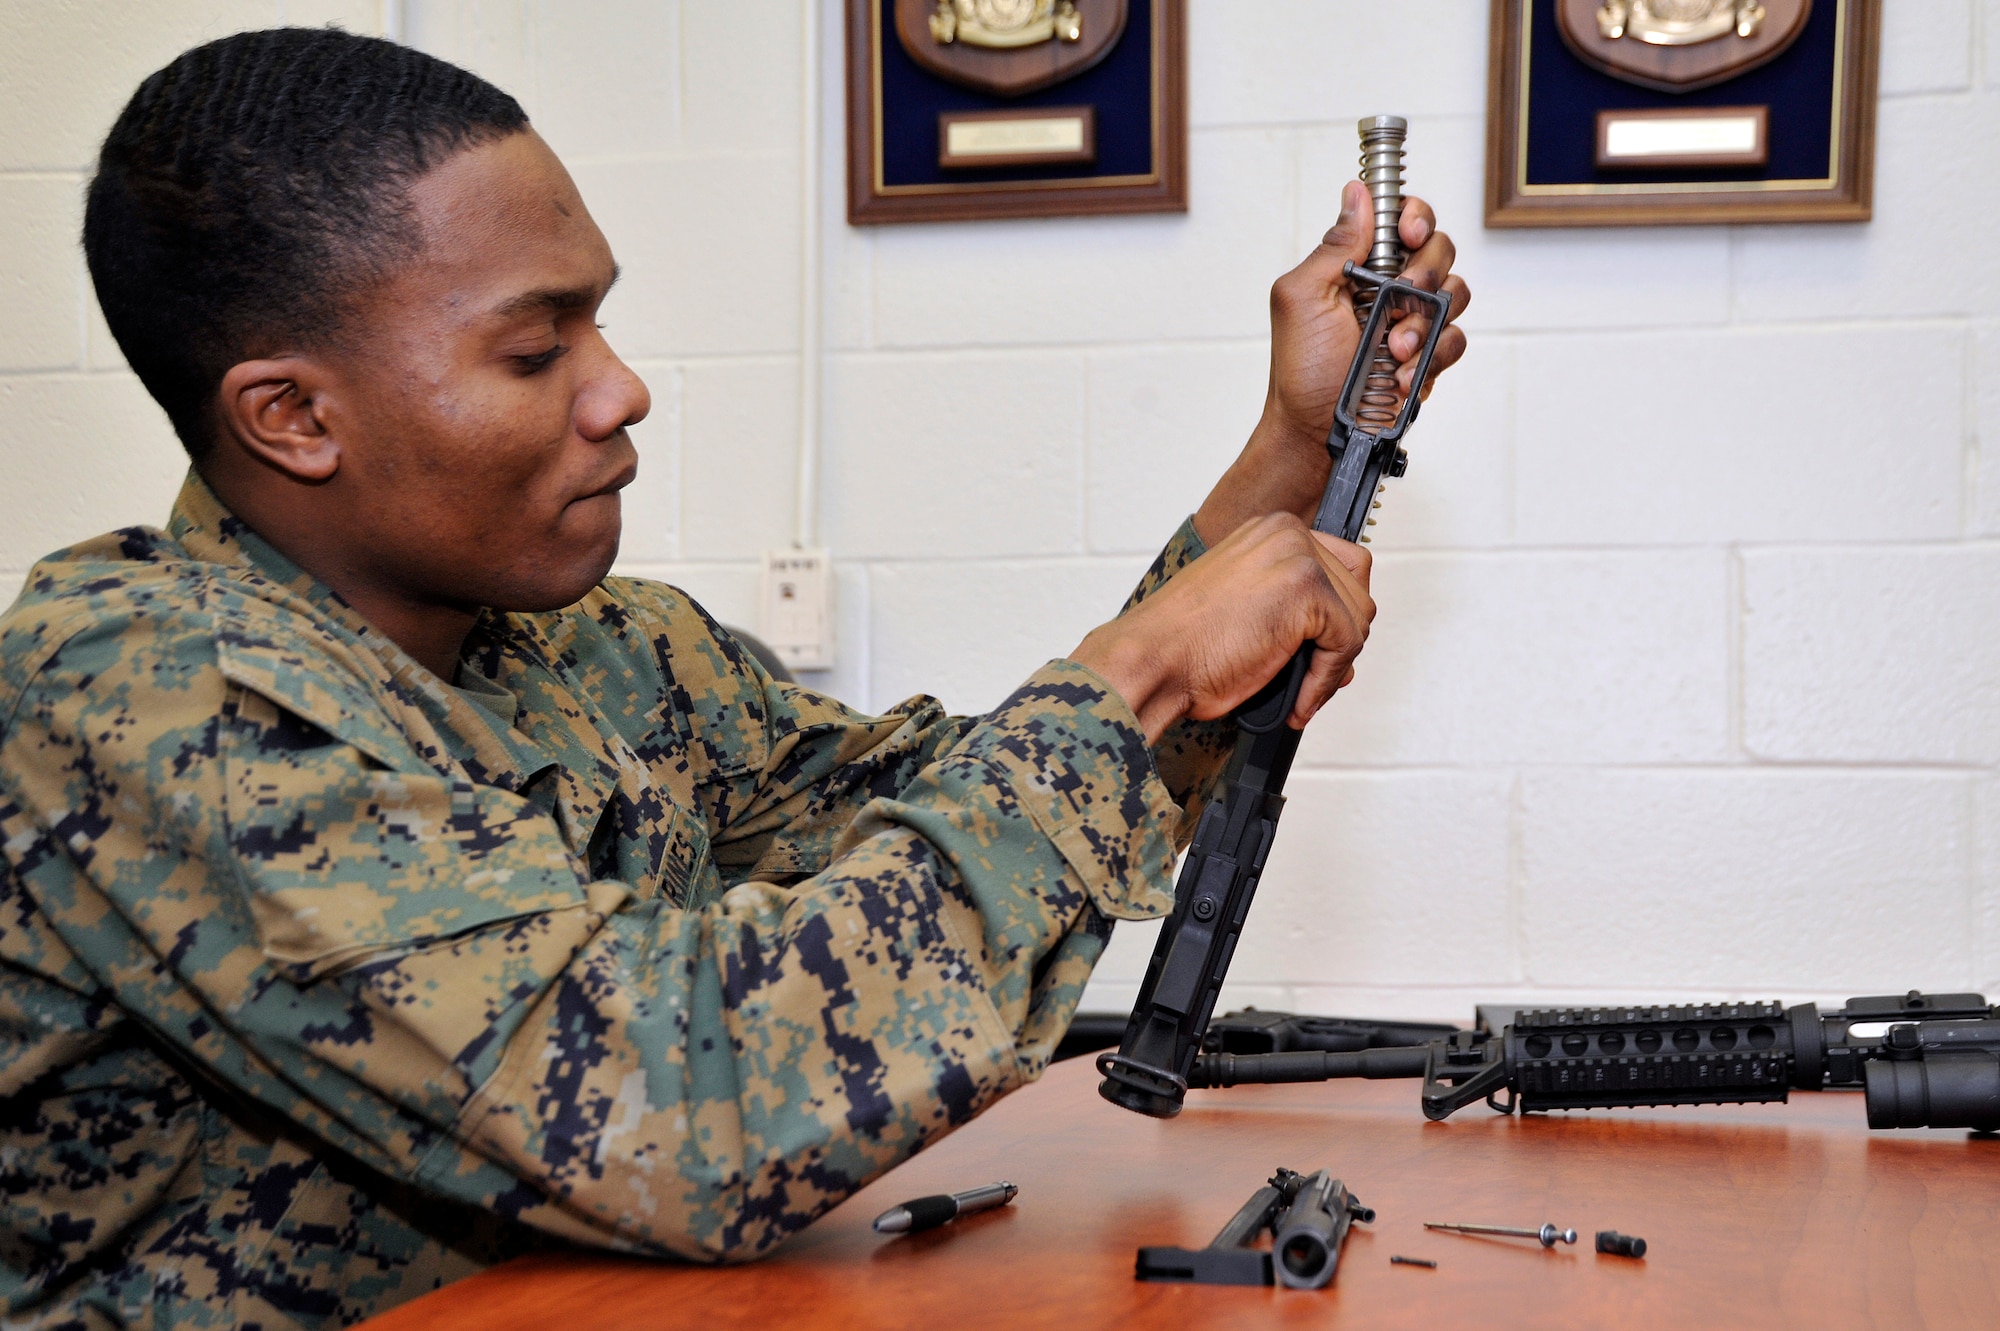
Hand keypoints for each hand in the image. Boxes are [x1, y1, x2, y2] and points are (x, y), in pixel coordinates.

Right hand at [1069, 513, 1373, 741]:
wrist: (1152, 661)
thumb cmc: (1183, 645)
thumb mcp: (1245, 608)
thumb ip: (1292, 608)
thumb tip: (1342, 639)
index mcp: (1270, 531)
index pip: (1340, 567)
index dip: (1334, 618)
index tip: (1316, 654)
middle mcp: (1286, 533)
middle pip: (1357, 591)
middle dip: (1339, 642)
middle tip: (1310, 678)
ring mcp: (1298, 556)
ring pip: (1358, 618)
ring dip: (1332, 666)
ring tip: (1297, 693)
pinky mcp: (1306, 588)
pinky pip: (1348, 643)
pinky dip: (1325, 681)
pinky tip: (1296, 701)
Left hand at [1192, 182, 1469, 546]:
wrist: (1314, 431)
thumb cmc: (1301, 371)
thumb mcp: (1302, 297)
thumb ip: (1336, 244)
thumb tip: (1357, 193)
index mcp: (1359, 265)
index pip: (1402, 218)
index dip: (1414, 216)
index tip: (1408, 232)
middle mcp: (1391, 287)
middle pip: (1439, 249)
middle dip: (1423, 274)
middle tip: (1397, 298)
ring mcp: (1413, 321)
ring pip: (1455, 293)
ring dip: (1423, 320)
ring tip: (1391, 348)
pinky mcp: (1429, 356)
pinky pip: (1456, 338)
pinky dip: (1432, 355)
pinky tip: (1402, 372)